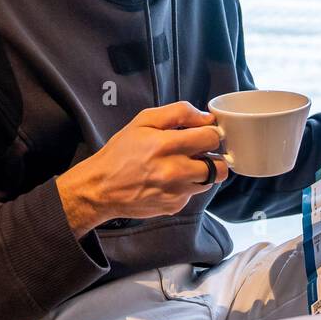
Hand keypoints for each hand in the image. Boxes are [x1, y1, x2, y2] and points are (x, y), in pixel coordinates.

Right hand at [56, 101, 229, 237]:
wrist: (101, 188)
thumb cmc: (121, 152)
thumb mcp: (144, 121)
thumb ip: (179, 113)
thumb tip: (207, 118)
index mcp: (166, 145)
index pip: (212, 138)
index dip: (211, 133)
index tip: (204, 133)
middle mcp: (174, 171)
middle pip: (219, 165)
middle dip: (212, 155)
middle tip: (199, 151)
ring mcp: (176, 192)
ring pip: (210, 180)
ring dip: (203, 171)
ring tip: (184, 164)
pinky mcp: (174, 206)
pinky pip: (194, 194)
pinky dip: (188, 185)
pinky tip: (170, 180)